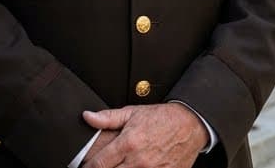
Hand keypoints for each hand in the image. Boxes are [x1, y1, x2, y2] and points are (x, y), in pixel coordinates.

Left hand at [81, 102, 206, 167]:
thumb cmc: (160, 118)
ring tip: (120, 167)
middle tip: (101, 167)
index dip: (88, 167)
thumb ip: (108, 117)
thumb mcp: (132, 112)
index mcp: (128, 143)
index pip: (100, 164)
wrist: (189, 125)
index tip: (86, 167)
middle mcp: (138, 161)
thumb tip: (87, 116)